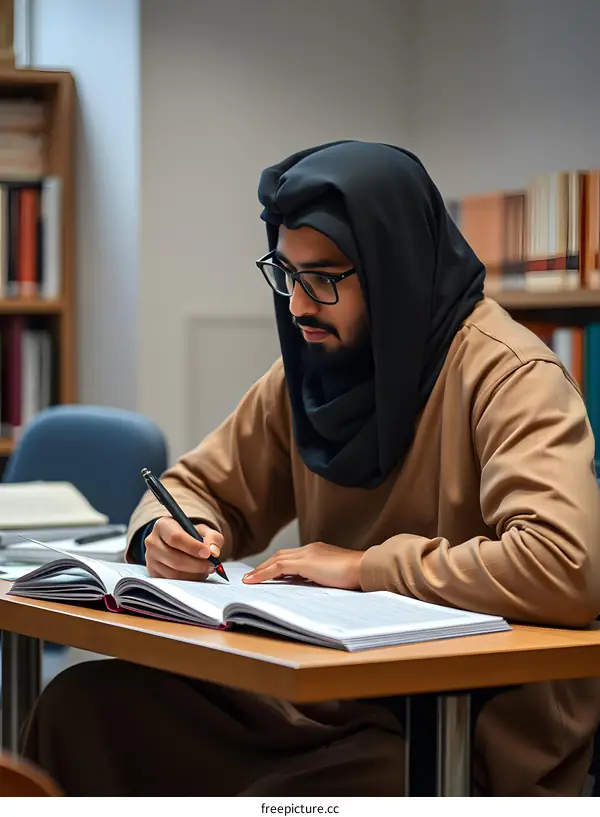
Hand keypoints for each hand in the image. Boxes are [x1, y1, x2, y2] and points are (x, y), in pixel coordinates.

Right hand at [145, 518, 222, 580]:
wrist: (178, 543)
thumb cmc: (191, 535)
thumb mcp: (204, 531)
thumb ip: (213, 538)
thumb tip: (213, 552)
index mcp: (163, 525)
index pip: (175, 537)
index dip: (192, 547)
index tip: (208, 554)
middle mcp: (152, 541)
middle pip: (174, 558)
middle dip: (196, 564)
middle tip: (211, 565)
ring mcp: (150, 559)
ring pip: (173, 573)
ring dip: (194, 574)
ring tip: (206, 570)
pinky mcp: (153, 573)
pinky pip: (171, 581)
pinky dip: (188, 580)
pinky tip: (197, 574)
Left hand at [242, 542, 363, 589]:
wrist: (365, 568)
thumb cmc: (356, 575)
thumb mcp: (334, 576)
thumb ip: (321, 577)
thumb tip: (311, 586)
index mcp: (317, 551)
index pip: (291, 557)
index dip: (276, 565)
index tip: (267, 575)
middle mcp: (310, 549)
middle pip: (280, 555)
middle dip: (264, 566)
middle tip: (251, 576)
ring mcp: (307, 554)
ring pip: (276, 560)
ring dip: (260, 570)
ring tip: (248, 580)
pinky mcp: (305, 562)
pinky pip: (278, 567)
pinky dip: (263, 574)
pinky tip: (254, 581)